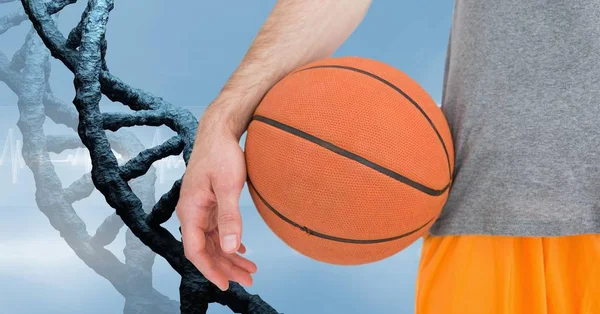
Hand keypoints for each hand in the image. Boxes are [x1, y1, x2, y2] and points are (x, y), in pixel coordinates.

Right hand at [176, 108, 256, 290]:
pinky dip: (228, 242)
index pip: (196, 251)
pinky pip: (216, 230)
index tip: (226, 284)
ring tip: (250, 270)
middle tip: (249, 279)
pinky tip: (241, 249)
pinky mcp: (209, 203)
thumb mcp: (228, 186)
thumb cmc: (221, 154)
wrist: (218, 131)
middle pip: (206, 250)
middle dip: (226, 267)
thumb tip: (230, 248)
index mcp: (190, 211)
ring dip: (229, 256)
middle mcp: (192, 213)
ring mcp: (200, 209)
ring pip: (213, 242)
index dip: (210, 270)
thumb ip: (229, 218)